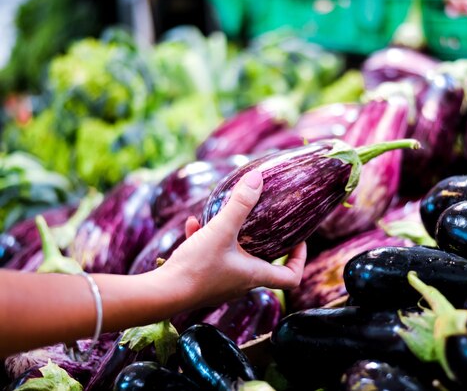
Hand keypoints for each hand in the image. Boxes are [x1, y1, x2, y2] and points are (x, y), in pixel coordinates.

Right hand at [158, 169, 306, 309]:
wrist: (160, 294)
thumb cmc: (196, 268)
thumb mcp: (221, 230)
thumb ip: (240, 204)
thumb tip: (258, 178)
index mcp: (254, 275)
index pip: (291, 278)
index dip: (299, 260)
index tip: (299, 241)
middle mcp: (241, 283)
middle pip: (265, 266)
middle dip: (268, 244)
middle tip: (267, 224)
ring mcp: (221, 284)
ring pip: (235, 258)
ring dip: (233, 238)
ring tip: (226, 218)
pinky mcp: (201, 281)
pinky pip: (210, 257)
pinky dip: (206, 240)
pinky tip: (193, 224)